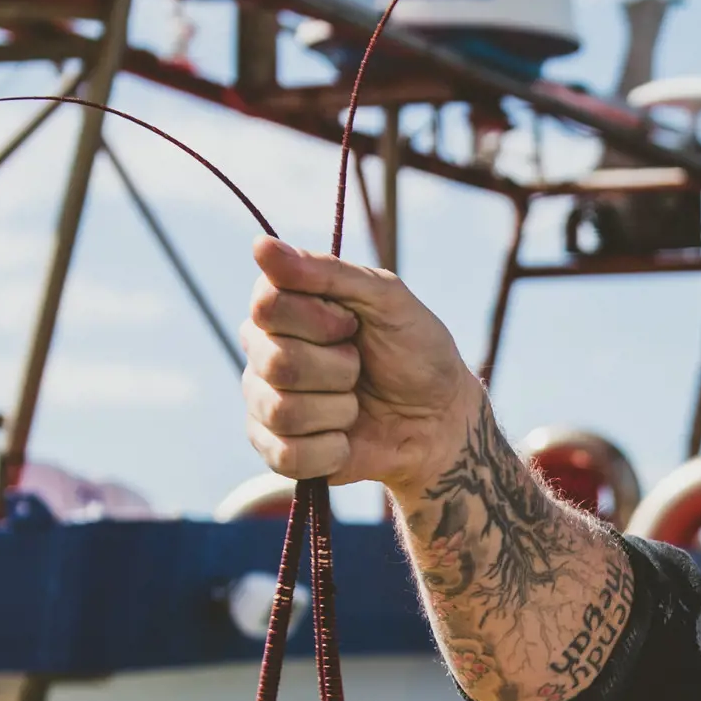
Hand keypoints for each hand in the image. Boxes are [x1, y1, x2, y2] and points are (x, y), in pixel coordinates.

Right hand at [242, 239, 484, 503]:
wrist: (440, 419)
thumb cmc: (414, 350)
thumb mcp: (387, 298)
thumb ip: (327, 272)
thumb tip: (260, 246)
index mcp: (284, 307)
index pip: (267, 306)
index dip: (319, 320)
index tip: (353, 324)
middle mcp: (264, 352)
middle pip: (275, 361)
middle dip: (338, 368)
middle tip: (360, 367)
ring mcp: (265, 402)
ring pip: (281, 410)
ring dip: (338, 410)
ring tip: (356, 404)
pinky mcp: (276, 450)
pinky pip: (285, 454)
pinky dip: (330, 449)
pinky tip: (345, 439)